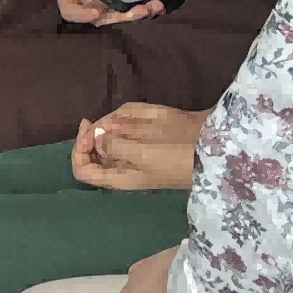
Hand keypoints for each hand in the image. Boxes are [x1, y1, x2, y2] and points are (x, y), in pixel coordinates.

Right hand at [52, 0, 164, 27]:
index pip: (70, 11)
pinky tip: (159, 6)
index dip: (82, 16)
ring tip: (155, 6)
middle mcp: (87, 3)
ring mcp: (105, 4)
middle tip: (142, 10)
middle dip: (123, 17)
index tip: (96, 12)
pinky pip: (131, 9)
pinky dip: (146, 9)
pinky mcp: (120, 1)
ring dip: (139, 14)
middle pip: (102, 18)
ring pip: (120, 16)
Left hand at [72, 101, 207, 192]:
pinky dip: (129, 119)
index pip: (83, 170)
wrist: (213, 147)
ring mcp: (136, 153)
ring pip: (110, 135)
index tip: (90, 133)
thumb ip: (114, 145)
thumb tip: (97, 137)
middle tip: (109, 120)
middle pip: (94, 150)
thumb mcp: (142, 153)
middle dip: (97, 131)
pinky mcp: (149, 140)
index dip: (79, 150)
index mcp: (118, 177)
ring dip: (114, 123)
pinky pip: (129, 127)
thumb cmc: (176, 156)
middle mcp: (124, 167)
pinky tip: (143, 115)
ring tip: (132, 118)